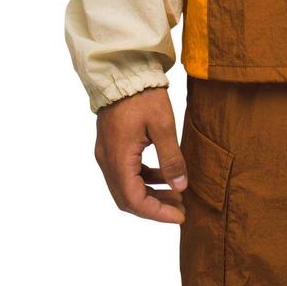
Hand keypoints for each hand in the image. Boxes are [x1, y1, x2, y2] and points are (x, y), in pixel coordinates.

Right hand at [94, 86, 188, 223]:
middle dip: (154, 206)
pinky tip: (163, 175)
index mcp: (118, 158)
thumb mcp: (163, 125)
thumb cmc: (144, 95)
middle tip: (180, 208)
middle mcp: (107, 160)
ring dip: (149, 193)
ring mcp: (106, 153)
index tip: (179, 215)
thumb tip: (180, 187)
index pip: (134, 200)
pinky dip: (144, 178)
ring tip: (176, 194)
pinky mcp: (111, 145)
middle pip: (127, 198)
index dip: (157, 212)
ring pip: (126, 186)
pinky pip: (125, 172)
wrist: (123, 70)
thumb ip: (171, 158)